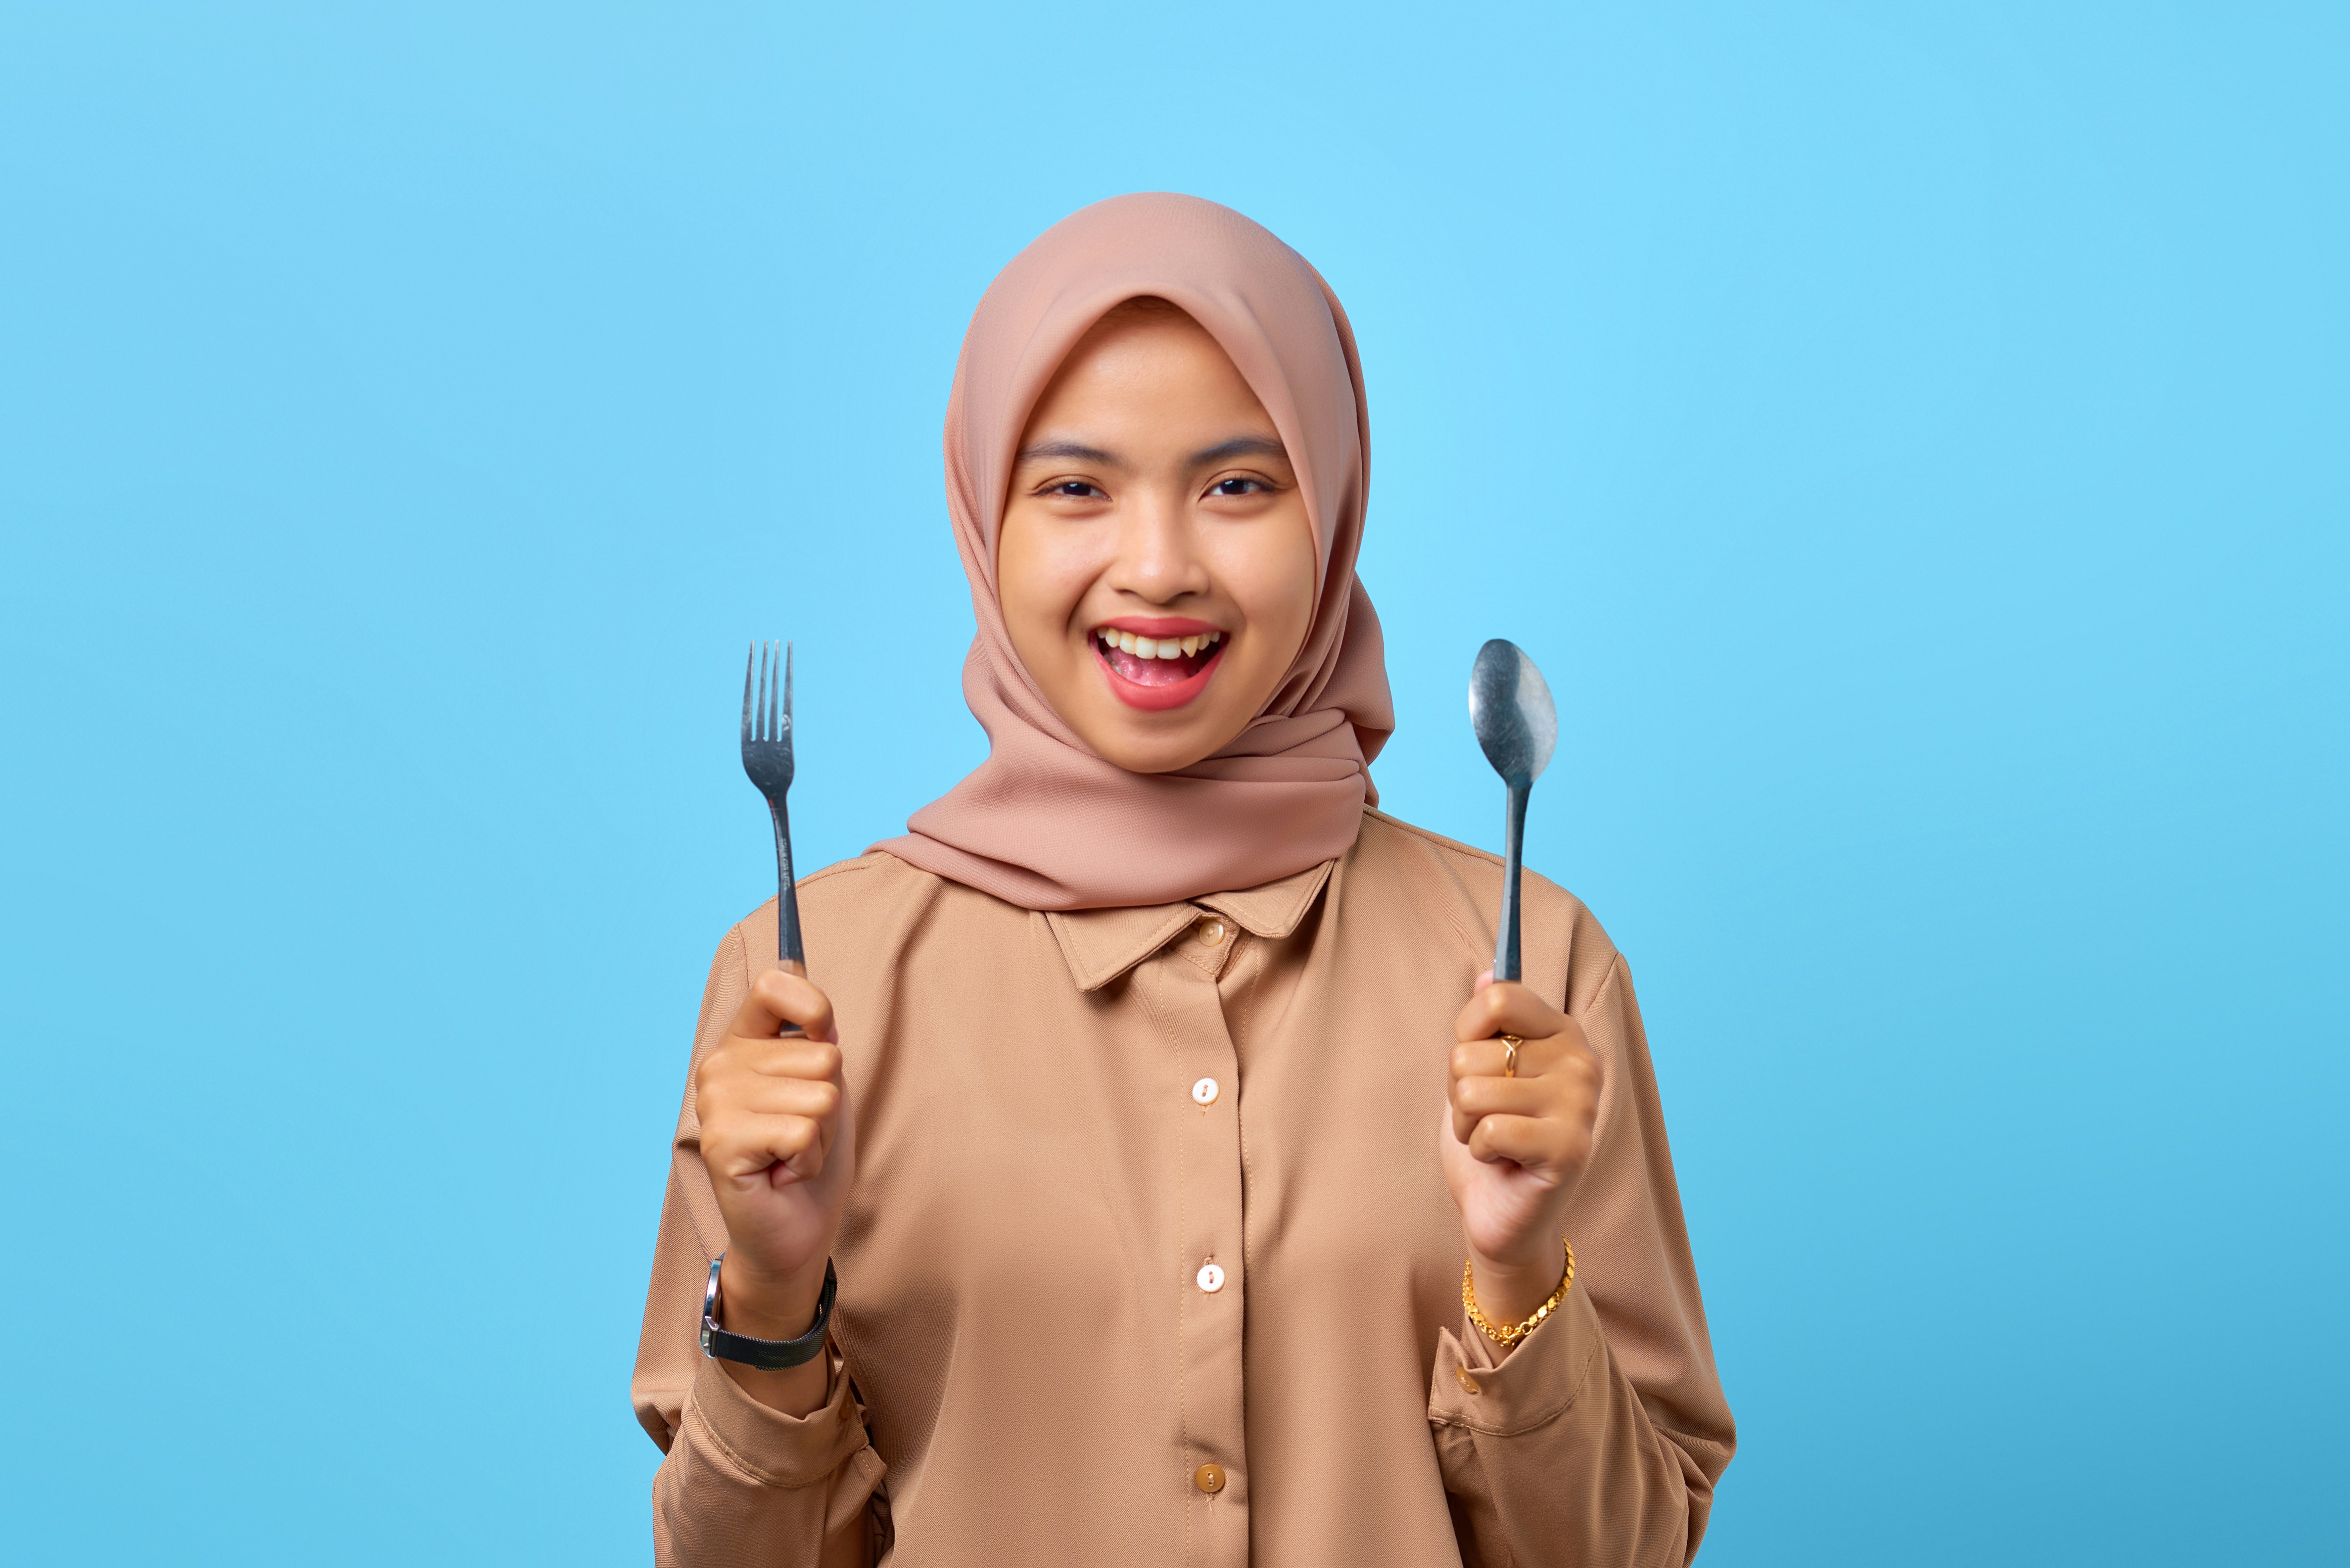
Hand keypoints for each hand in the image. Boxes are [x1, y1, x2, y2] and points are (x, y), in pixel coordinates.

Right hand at [692, 965, 854, 1398]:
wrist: (797, 1232)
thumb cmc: (811, 1156)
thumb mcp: (824, 1084)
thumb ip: (815, 1035)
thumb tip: (800, 977)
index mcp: (740, 1044)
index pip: (777, 983)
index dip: (816, 1011)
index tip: (821, 1045)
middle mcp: (719, 1067)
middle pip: (820, 1053)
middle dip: (829, 1102)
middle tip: (802, 1135)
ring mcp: (715, 1105)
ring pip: (818, 1094)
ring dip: (821, 1134)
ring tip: (793, 1155)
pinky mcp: (723, 1143)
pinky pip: (803, 1130)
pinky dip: (809, 1158)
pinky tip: (784, 1173)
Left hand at [1440, 973, 1601, 1327]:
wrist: (1502, 1214)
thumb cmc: (1491, 1138)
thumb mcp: (1482, 1072)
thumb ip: (1490, 1023)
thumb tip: (1488, 972)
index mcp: (1562, 1033)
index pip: (1500, 997)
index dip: (1467, 1032)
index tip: (1479, 1060)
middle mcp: (1581, 1062)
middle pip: (1473, 1051)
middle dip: (1460, 1090)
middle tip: (1487, 1116)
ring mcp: (1581, 1106)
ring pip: (1474, 1091)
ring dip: (1467, 1122)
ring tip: (1493, 1139)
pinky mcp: (1569, 1149)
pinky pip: (1488, 1129)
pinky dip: (1480, 1149)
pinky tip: (1503, 1160)